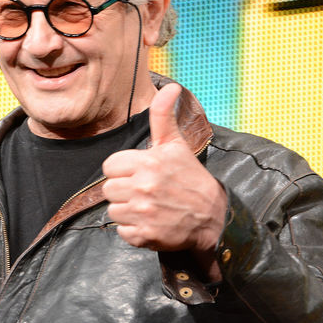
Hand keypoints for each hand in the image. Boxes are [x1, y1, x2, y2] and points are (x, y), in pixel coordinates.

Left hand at [102, 83, 226, 278]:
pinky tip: (150, 222)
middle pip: (109, 189)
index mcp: (147, 163)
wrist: (213, 217)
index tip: (139, 173)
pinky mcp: (144, 235)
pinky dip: (133, 230)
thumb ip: (163, 115)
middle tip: (146, 191)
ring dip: (127, 211)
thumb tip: (170, 86)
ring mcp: (143, 213)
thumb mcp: (176, 144)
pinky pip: (122, 232)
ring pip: (113, 210)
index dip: (122, 170)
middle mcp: (143, 187)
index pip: (109, 166)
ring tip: (148, 206)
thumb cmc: (190, 178)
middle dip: (124, 190)